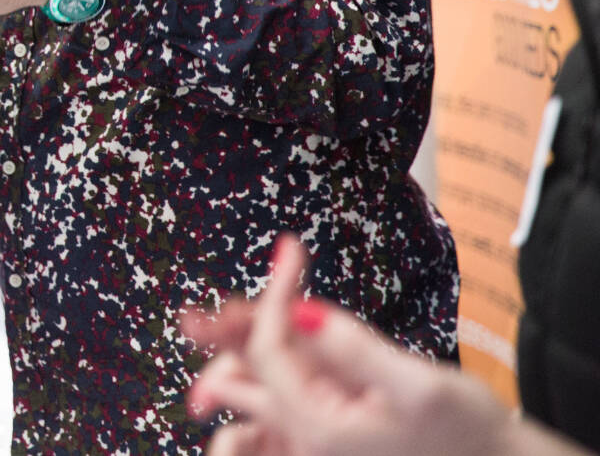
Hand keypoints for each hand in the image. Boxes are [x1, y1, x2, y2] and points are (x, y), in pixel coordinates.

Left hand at [185, 235, 548, 455]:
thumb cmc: (470, 434)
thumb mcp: (419, 387)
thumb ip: (355, 349)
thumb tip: (300, 311)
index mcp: (320, 427)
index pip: (270, 349)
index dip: (275, 294)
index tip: (290, 248)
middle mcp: (307, 436)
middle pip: (241, 374)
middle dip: (226, 330)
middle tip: (215, 294)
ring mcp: (314, 435)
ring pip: (255, 385)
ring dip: (238, 346)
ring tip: (220, 311)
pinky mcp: (330, 428)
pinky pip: (278, 399)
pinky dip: (265, 366)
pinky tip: (260, 340)